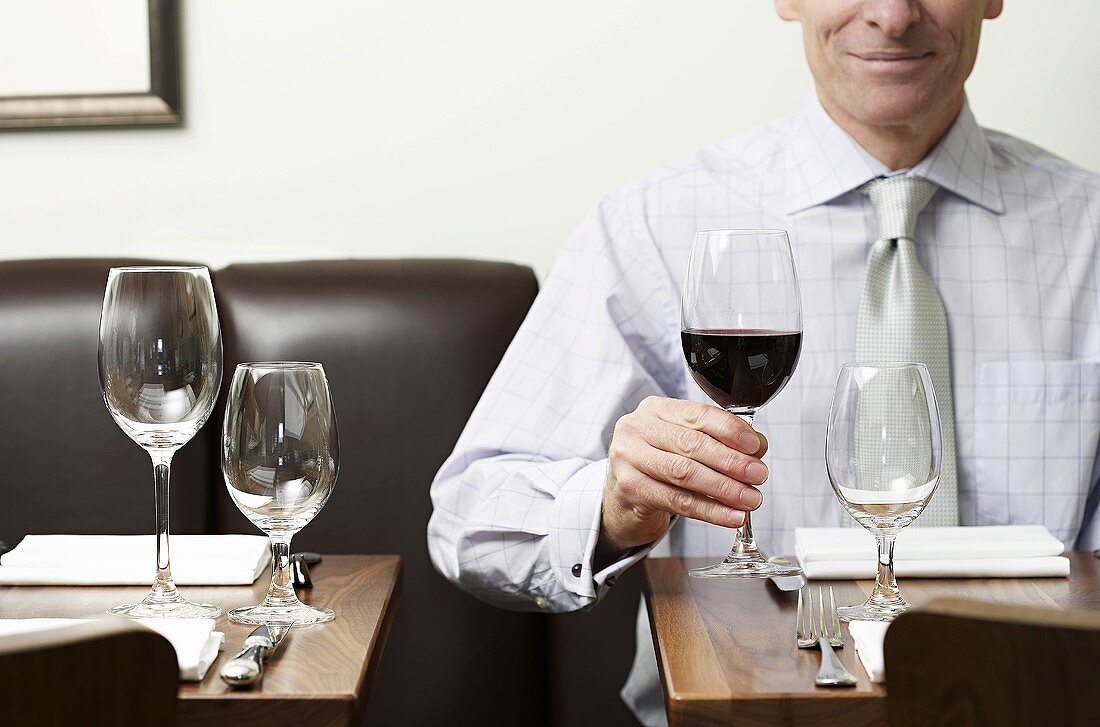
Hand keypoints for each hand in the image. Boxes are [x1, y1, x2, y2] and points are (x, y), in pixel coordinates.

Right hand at [599, 396, 768, 552]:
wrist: (620, 499)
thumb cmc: (657, 467)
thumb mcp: (685, 447)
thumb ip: (720, 441)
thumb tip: (758, 447)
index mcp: (655, 409)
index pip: (697, 414)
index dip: (730, 430)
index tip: (755, 446)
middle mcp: (636, 429)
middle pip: (691, 444)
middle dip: (731, 461)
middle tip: (758, 475)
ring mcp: (629, 459)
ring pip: (684, 473)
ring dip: (724, 488)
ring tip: (749, 499)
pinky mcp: (629, 489)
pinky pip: (677, 501)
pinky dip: (710, 510)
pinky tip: (731, 516)